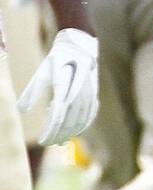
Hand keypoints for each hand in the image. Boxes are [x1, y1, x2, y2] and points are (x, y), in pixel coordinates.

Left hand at [18, 27, 98, 145]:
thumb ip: (32, 92)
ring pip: (81, 120)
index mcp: (64, 86)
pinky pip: (90, 114)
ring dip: (70, 133)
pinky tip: (75, 131)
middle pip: (70, 122)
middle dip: (59, 135)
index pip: (57, 116)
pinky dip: (83, 125)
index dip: (50, 131)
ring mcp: (89, 94)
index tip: (42, 141)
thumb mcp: (42, 72)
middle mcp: (79, 92)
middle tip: (48, 143)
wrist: (80, 45)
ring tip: (60, 141)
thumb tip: (21, 111)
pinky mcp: (94, 94)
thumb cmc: (58, 59)